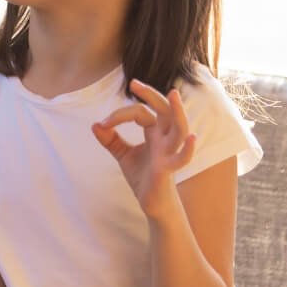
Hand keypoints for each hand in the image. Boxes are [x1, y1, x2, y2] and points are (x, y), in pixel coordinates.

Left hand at [91, 79, 196, 218]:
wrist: (152, 204)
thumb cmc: (143, 176)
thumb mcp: (123, 155)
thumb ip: (110, 140)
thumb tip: (94, 125)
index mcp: (154, 132)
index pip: (140, 112)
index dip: (119, 115)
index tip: (101, 125)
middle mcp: (164, 138)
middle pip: (163, 110)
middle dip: (151, 95)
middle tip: (134, 83)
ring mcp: (169, 152)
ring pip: (179, 128)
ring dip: (178, 112)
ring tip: (173, 95)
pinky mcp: (169, 169)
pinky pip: (183, 158)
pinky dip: (188, 149)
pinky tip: (192, 138)